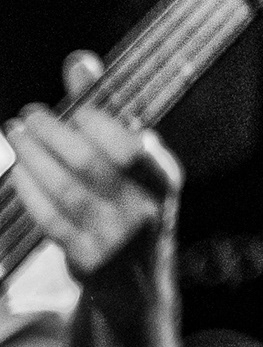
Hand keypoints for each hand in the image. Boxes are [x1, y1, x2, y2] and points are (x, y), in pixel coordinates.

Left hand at [6, 57, 180, 307]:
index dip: (99, 123)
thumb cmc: (130, 205)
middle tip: (29, 115)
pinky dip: (31, 192)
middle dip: (55, 135)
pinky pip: (51, 220)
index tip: (73, 105)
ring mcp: (115, 238)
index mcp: (163, 179)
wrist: (137, 284)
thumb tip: (78, 62)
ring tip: (15, 133)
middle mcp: (144, 209)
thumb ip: (107, 111)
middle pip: (93, 166)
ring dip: (34, 159)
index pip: (132, 146)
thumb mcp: (133, 164)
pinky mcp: (87, 260)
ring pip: (67, 192)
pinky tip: (18, 171)